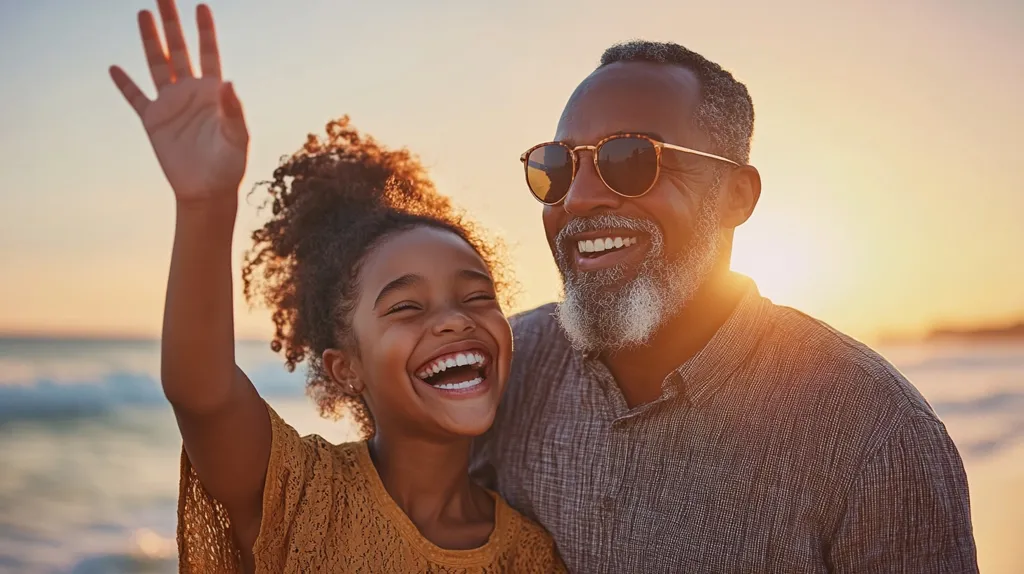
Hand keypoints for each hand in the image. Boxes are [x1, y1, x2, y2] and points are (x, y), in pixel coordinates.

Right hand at [109, 0, 247, 204]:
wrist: (208, 192)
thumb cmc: (229, 166)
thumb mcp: (238, 138)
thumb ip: (234, 111)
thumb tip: (228, 82)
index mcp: (213, 93)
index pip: (209, 54)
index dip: (205, 31)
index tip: (201, 6)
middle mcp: (191, 92)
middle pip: (180, 49)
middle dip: (172, 23)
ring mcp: (171, 105)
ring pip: (157, 65)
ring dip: (151, 41)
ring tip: (142, 14)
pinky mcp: (153, 122)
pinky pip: (136, 98)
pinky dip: (125, 84)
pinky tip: (114, 68)